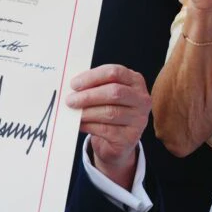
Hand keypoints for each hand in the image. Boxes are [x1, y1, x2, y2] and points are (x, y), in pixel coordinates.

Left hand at [66, 65, 150, 188]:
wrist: (117, 139)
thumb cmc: (107, 108)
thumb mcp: (104, 93)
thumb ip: (92, 87)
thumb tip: (72, 89)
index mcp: (134, 81)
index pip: (115, 72)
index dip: (92, 77)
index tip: (74, 84)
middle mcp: (141, 99)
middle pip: (114, 92)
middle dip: (88, 96)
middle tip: (70, 100)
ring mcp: (139, 119)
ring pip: (110, 112)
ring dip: (87, 112)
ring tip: (73, 112)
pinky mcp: (130, 137)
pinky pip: (106, 130)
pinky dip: (89, 125)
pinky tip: (80, 124)